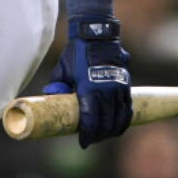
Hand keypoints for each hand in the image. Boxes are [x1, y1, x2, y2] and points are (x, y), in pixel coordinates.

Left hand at [43, 16, 131, 147]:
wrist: (97, 35)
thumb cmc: (77, 53)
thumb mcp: (63, 69)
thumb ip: (57, 85)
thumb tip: (50, 97)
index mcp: (88, 90)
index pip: (90, 121)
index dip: (87, 135)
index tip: (83, 143)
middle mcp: (106, 91)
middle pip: (105, 123)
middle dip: (99, 136)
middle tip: (92, 140)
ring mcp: (118, 88)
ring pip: (119, 118)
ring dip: (112, 130)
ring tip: (105, 135)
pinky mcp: (126, 85)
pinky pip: (127, 108)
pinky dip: (123, 119)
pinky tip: (118, 125)